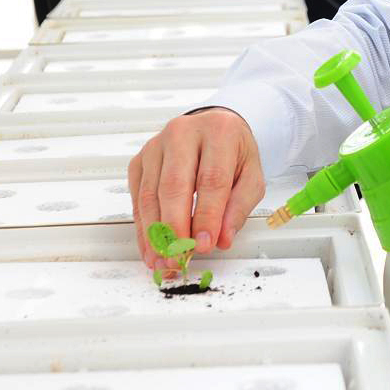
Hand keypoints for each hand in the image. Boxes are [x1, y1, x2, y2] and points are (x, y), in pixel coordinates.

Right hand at [129, 108, 265, 271]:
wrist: (212, 128)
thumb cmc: (232, 154)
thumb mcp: (250, 177)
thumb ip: (239, 208)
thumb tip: (221, 239)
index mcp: (218, 131)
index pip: (211, 179)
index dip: (207, 216)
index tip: (205, 245)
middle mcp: (183, 132)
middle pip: (174, 185)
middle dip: (176, 228)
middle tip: (180, 257)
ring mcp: (156, 145)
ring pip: (151, 194)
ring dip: (156, 233)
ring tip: (164, 260)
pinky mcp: (140, 160)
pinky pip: (138, 198)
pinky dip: (144, 228)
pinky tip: (152, 249)